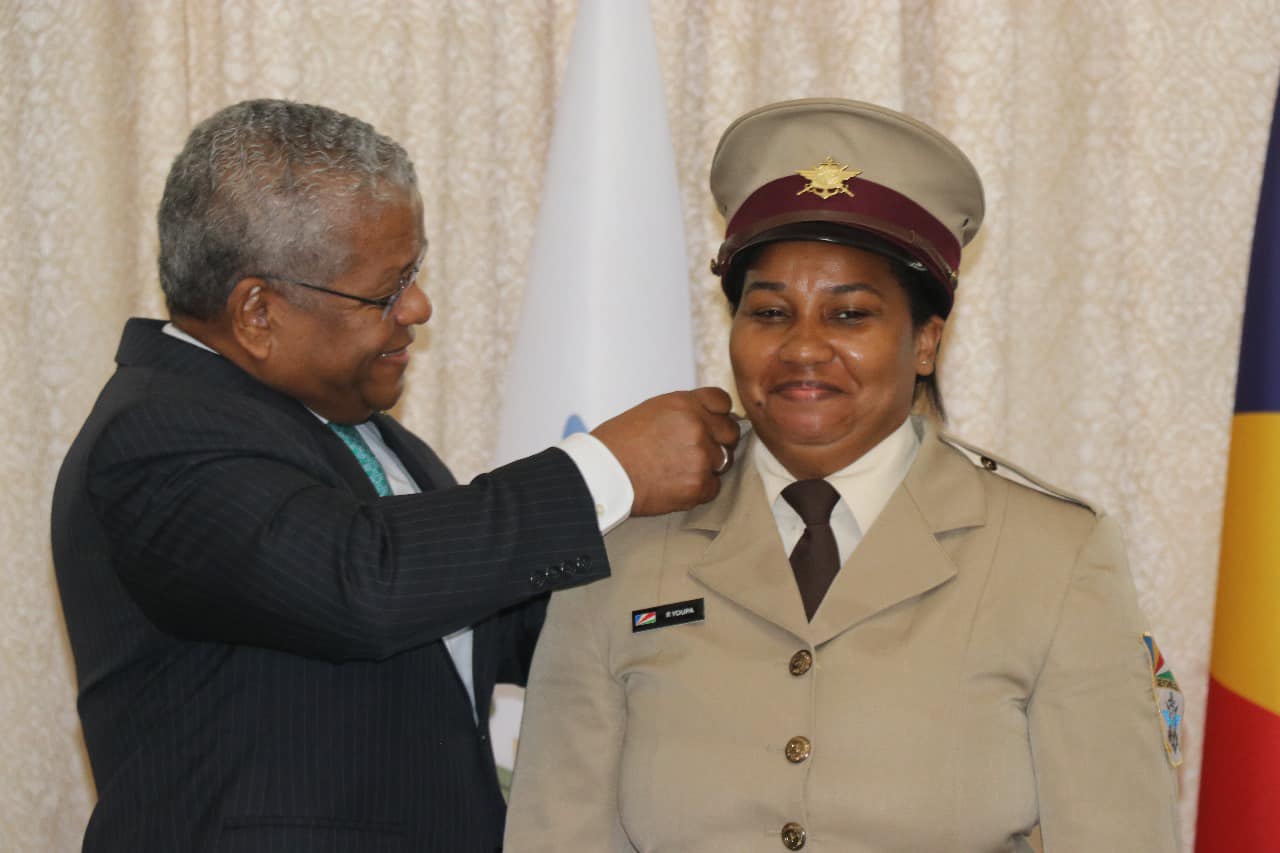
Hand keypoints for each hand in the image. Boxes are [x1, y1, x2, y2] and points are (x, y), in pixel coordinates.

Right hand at [592, 387, 741, 515]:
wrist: (602, 473)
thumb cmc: (619, 442)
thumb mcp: (653, 410)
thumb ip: (685, 411)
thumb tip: (710, 419)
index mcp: (685, 403)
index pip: (723, 402)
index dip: (718, 415)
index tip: (710, 424)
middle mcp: (697, 426)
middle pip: (730, 432)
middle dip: (717, 441)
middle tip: (693, 451)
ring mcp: (700, 456)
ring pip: (724, 461)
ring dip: (708, 466)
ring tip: (679, 469)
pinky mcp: (698, 485)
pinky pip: (714, 487)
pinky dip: (699, 489)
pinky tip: (675, 484)